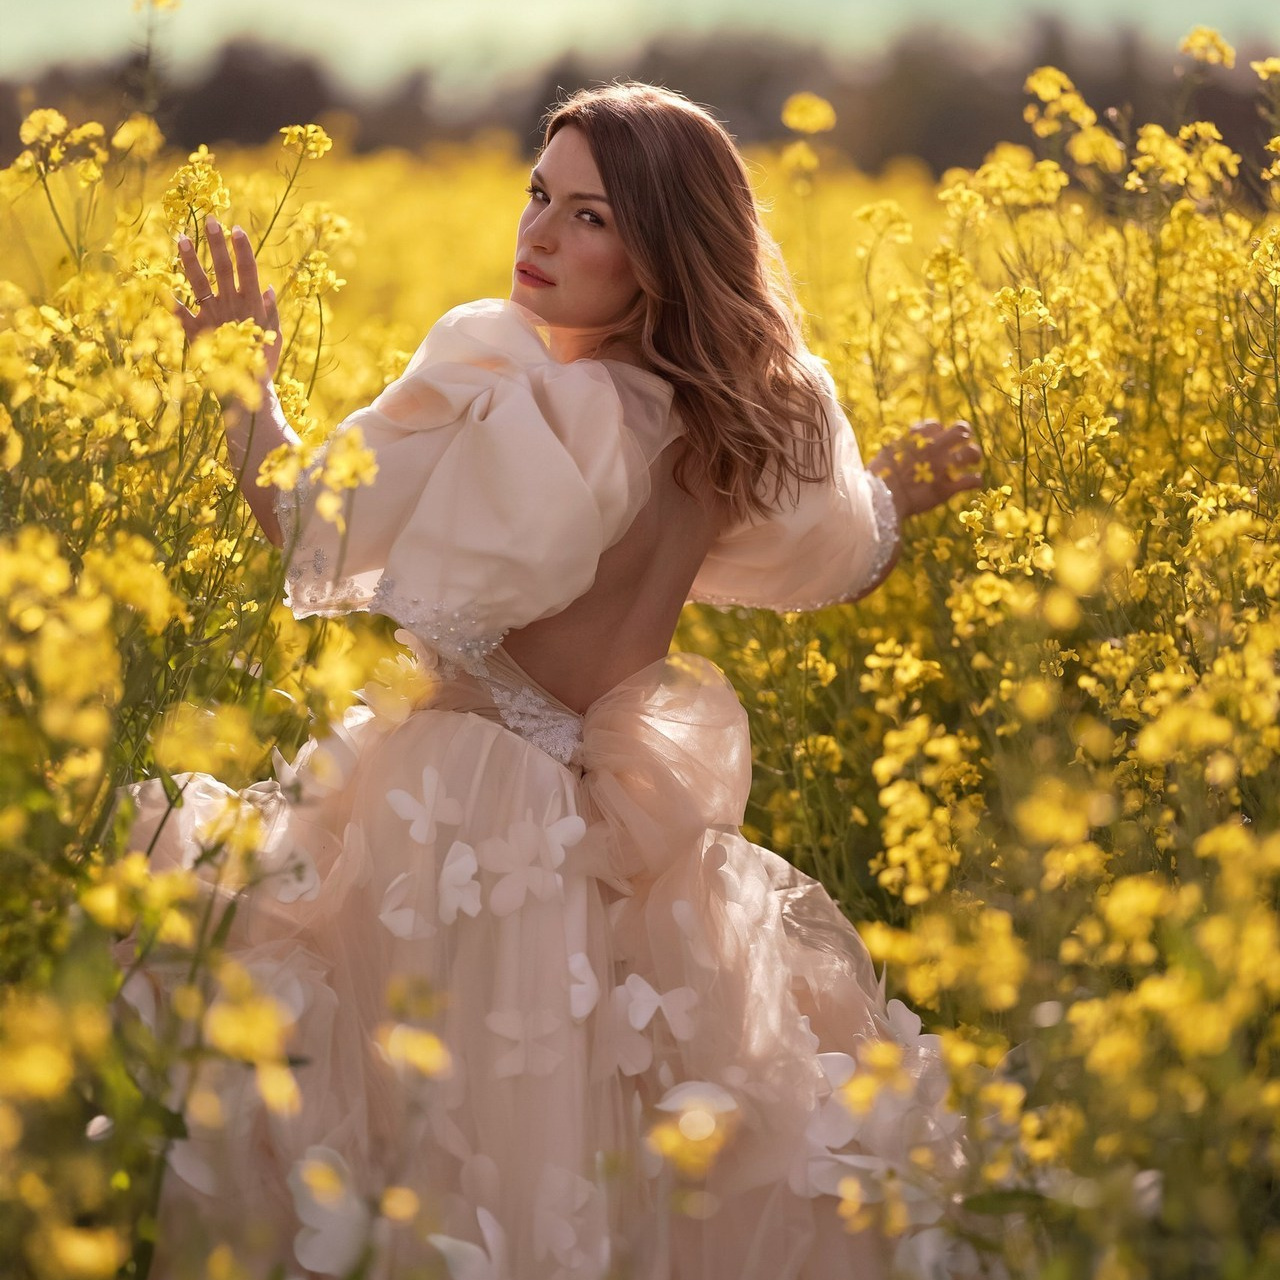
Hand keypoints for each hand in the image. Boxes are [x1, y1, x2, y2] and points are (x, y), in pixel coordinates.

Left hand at [175, 215, 281, 380]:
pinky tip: (157, 284)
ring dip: (190, 260)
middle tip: (209, 220)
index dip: (242, 248)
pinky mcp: (197, 334)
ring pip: (200, 283)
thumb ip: (271, 312)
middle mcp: (232, 307)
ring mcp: (213, 319)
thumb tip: (269, 287)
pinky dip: (168, 301)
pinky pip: (180, 314)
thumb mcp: (274, 337)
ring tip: (181, 239)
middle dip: (216, 244)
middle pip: (223, 269)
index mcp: (253, 306)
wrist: (248, 394)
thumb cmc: (262, 363)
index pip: (249, 270)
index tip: (236, 228)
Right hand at [870, 419, 982, 520]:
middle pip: (961, 430)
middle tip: (963, 444)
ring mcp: (943, 467)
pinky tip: (973, 482)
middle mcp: (934, 449)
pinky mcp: (948, 488)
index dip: (939, 432)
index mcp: (917, 438)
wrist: (880, 498)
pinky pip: (973, 480)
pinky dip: (975, 480)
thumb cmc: (878, 478)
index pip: (936, 425)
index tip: (936, 440)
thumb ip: (902, 446)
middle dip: (964, 435)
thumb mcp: (887, 453)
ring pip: (972, 453)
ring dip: (974, 456)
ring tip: (972, 462)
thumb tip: (908, 443)